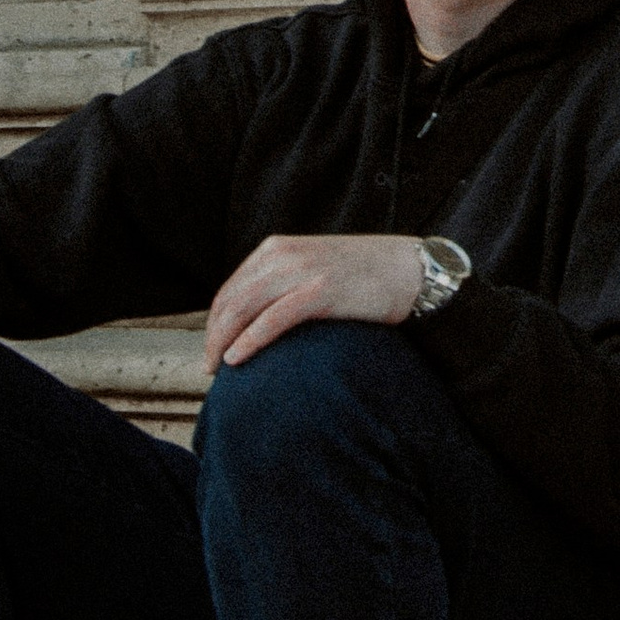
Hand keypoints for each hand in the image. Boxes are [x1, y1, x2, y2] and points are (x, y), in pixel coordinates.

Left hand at [201, 233, 426, 375]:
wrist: (411, 270)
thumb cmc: (364, 277)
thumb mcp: (312, 270)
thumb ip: (283, 285)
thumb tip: (255, 322)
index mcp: (276, 248)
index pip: (230, 289)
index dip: (214, 323)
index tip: (211, 351)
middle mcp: (283, 255)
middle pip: (230, 300)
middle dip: (213, 336)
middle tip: (208, 368)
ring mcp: (302, 271)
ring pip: (244, 308)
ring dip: (223, 342)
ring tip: (216, 370)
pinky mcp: (321, 291)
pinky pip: (273, 318)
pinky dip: (250, 340)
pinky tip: (236, 360)